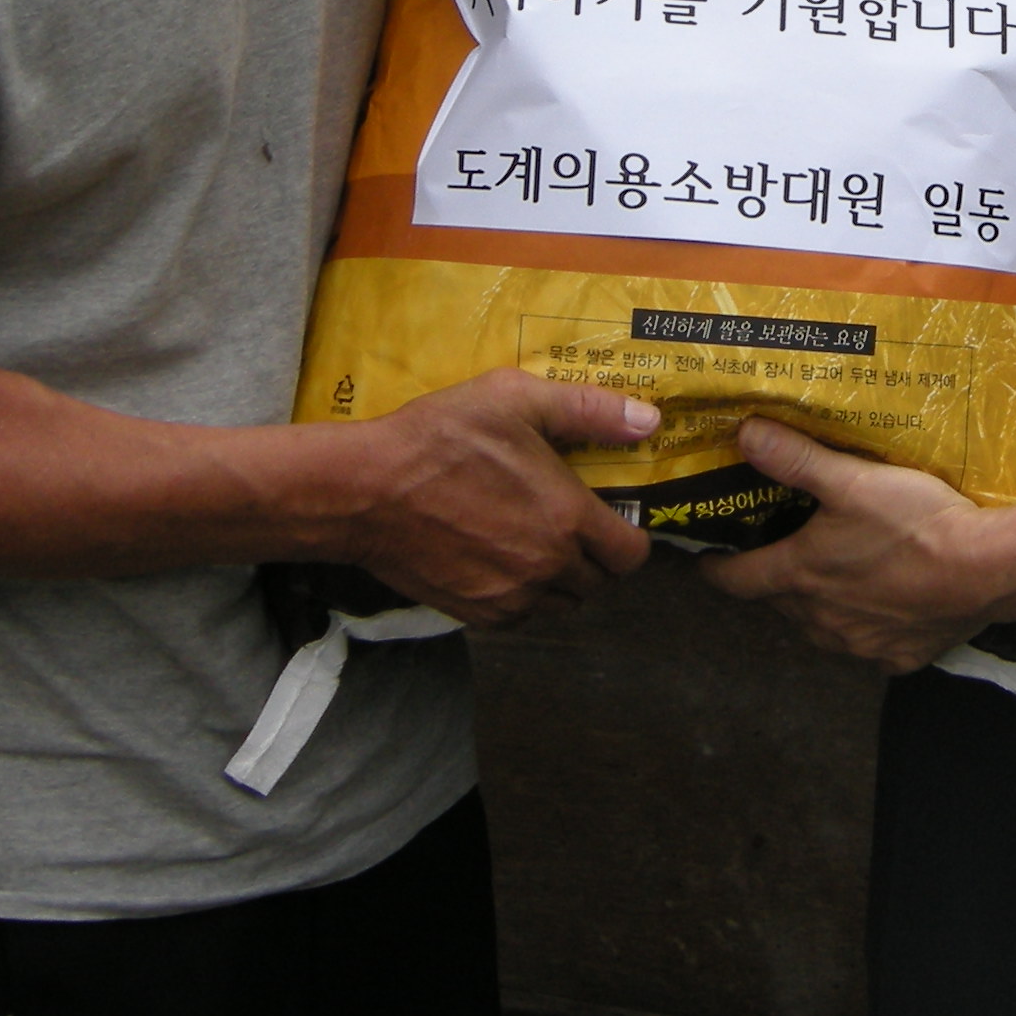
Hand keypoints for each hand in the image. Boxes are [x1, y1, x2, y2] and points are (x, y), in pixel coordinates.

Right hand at [334, 373, 656, 627]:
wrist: (365, 491)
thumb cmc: (441, 438)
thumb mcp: (515, 399)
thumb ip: (589, 411)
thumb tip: (649, 422)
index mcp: (568, 519)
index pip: (631, 555)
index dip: (628, 537)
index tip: (611, 518)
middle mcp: (548, 568)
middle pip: (598, 583)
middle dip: (593, 558)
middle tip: (568, 524)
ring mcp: (511, 597)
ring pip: (560, 604)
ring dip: (559, 581)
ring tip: (533, 541)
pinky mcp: (476, 614)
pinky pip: (521, 617)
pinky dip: (521, 596)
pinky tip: (499, 560)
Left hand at [703, 420, 1014, 671]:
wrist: (987, 570)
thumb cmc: (916, 524)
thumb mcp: (852, 480)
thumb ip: (796, 458)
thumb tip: (745, 433)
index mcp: (801, 576)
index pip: (738, 580)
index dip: (717, 570)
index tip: (707, 562)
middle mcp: (821, 619)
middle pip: (780, 603)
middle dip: (774, 581)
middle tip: (778, 552)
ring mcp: (860, 644)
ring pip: (821, 627)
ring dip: (819, 605)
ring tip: (831, 575)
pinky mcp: (899, 657)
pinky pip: (869, 646)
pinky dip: (867, 626)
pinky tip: (884, 604)